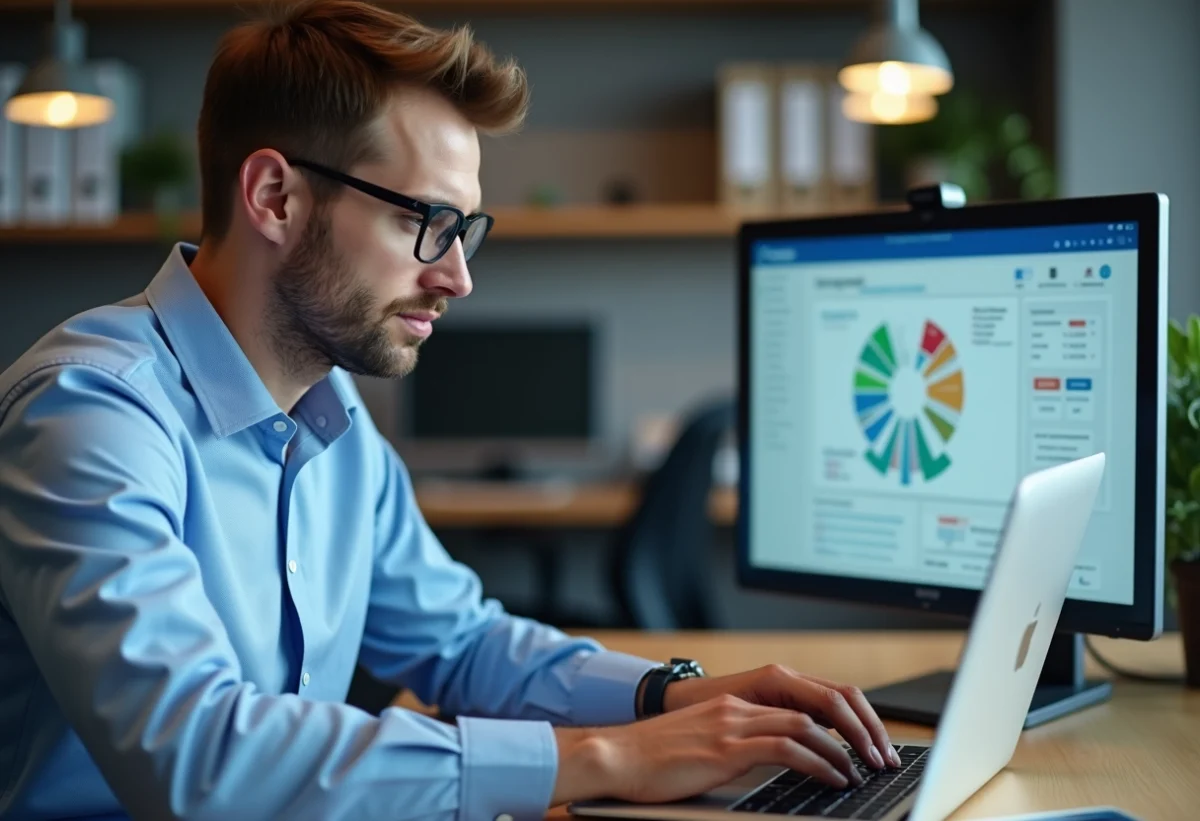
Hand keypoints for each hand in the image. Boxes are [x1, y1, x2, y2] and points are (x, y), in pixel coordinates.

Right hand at [660, 664, 901, 770]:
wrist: (614, 756)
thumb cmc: (651, 761)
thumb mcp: (702, 747)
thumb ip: (736, 746)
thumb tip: (773, 765)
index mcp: (736, 705)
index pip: (804, 702)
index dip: (842, 720)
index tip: (865, 743)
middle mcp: (740, 707)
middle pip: (816, 706)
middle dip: (856, 732)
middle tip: (879, 757)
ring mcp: (733, 723)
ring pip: (807, 725)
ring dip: (844, 750)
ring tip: (862, 772)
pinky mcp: (727, 746)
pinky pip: (787, 748)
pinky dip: (819, 762)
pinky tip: (834, 779)